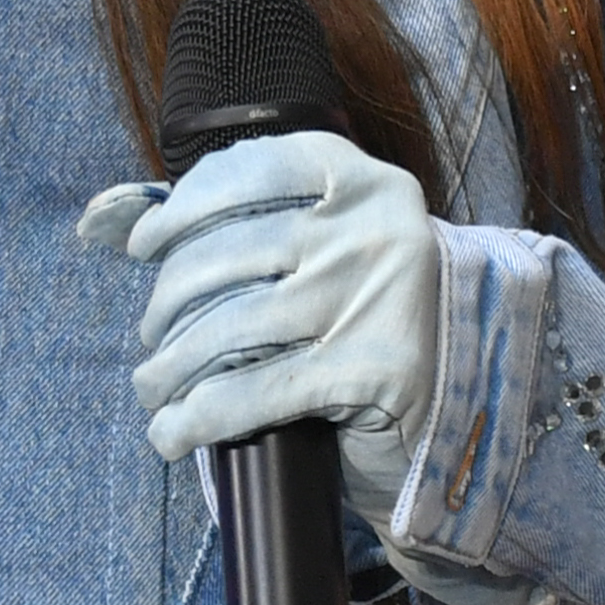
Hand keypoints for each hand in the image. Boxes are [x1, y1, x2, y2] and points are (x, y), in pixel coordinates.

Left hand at [91, 130, 442, 472]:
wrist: (466, 403)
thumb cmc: (374, 320)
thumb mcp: (337, 249)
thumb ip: (265, 225)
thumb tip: (138, 227)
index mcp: (366, 182)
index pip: (250, 171)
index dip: (182, 208)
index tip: (145, 246)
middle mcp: (376, 229)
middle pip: (227, 254)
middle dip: (168, 303)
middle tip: (154, 335)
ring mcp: (378, 299)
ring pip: (230, 328)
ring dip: (170, 366)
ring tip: (153, 386)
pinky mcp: (374, 373)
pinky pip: (254, 393)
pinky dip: (197, 418)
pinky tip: (171, 434)